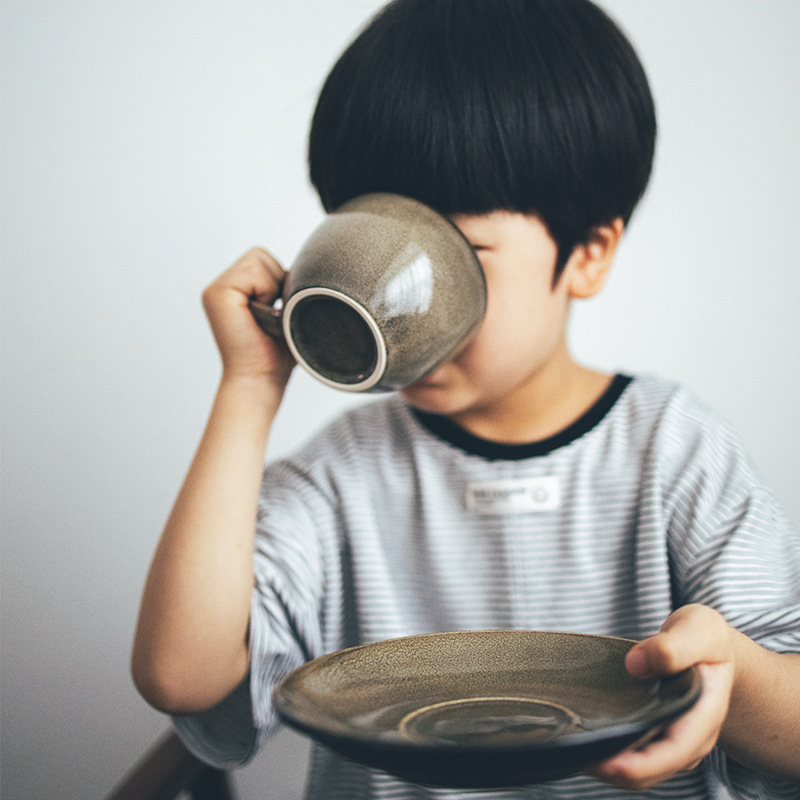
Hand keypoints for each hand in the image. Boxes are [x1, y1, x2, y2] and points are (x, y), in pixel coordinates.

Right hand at [202, 247, 294, 383]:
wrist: (262, 379)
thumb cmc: (278, 354)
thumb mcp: (287, 312)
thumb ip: (288, 286)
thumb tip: (309, 268)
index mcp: (234, 288)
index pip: (263, 258)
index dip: (280, 281)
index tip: (278, 312)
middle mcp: (221, 286)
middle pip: (261, 255)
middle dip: (277, 282)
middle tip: (272, 316)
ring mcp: (216, 289)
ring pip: (259, 259)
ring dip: (273, 288)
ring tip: (266, 317)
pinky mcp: (217, 294)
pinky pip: (254, 272)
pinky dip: (266, 292)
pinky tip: (258, 316)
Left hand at [589, 604, 735, 790]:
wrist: (710, 647)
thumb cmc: (705, 638)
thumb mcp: (700, 629)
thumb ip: (674, 645)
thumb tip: (636, 665)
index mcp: (705, 715)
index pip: (674, 752)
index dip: (640, 764)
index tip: (605, 761)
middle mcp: (690, 737)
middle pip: (650, 771)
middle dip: (613, 770)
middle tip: (574, 753)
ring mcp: (672, 740)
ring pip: (638, 770)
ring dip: (607, 766)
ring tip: (573, 749)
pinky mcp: (655, 734)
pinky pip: (632, 756)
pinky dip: (609, 754)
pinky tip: (585, 740)